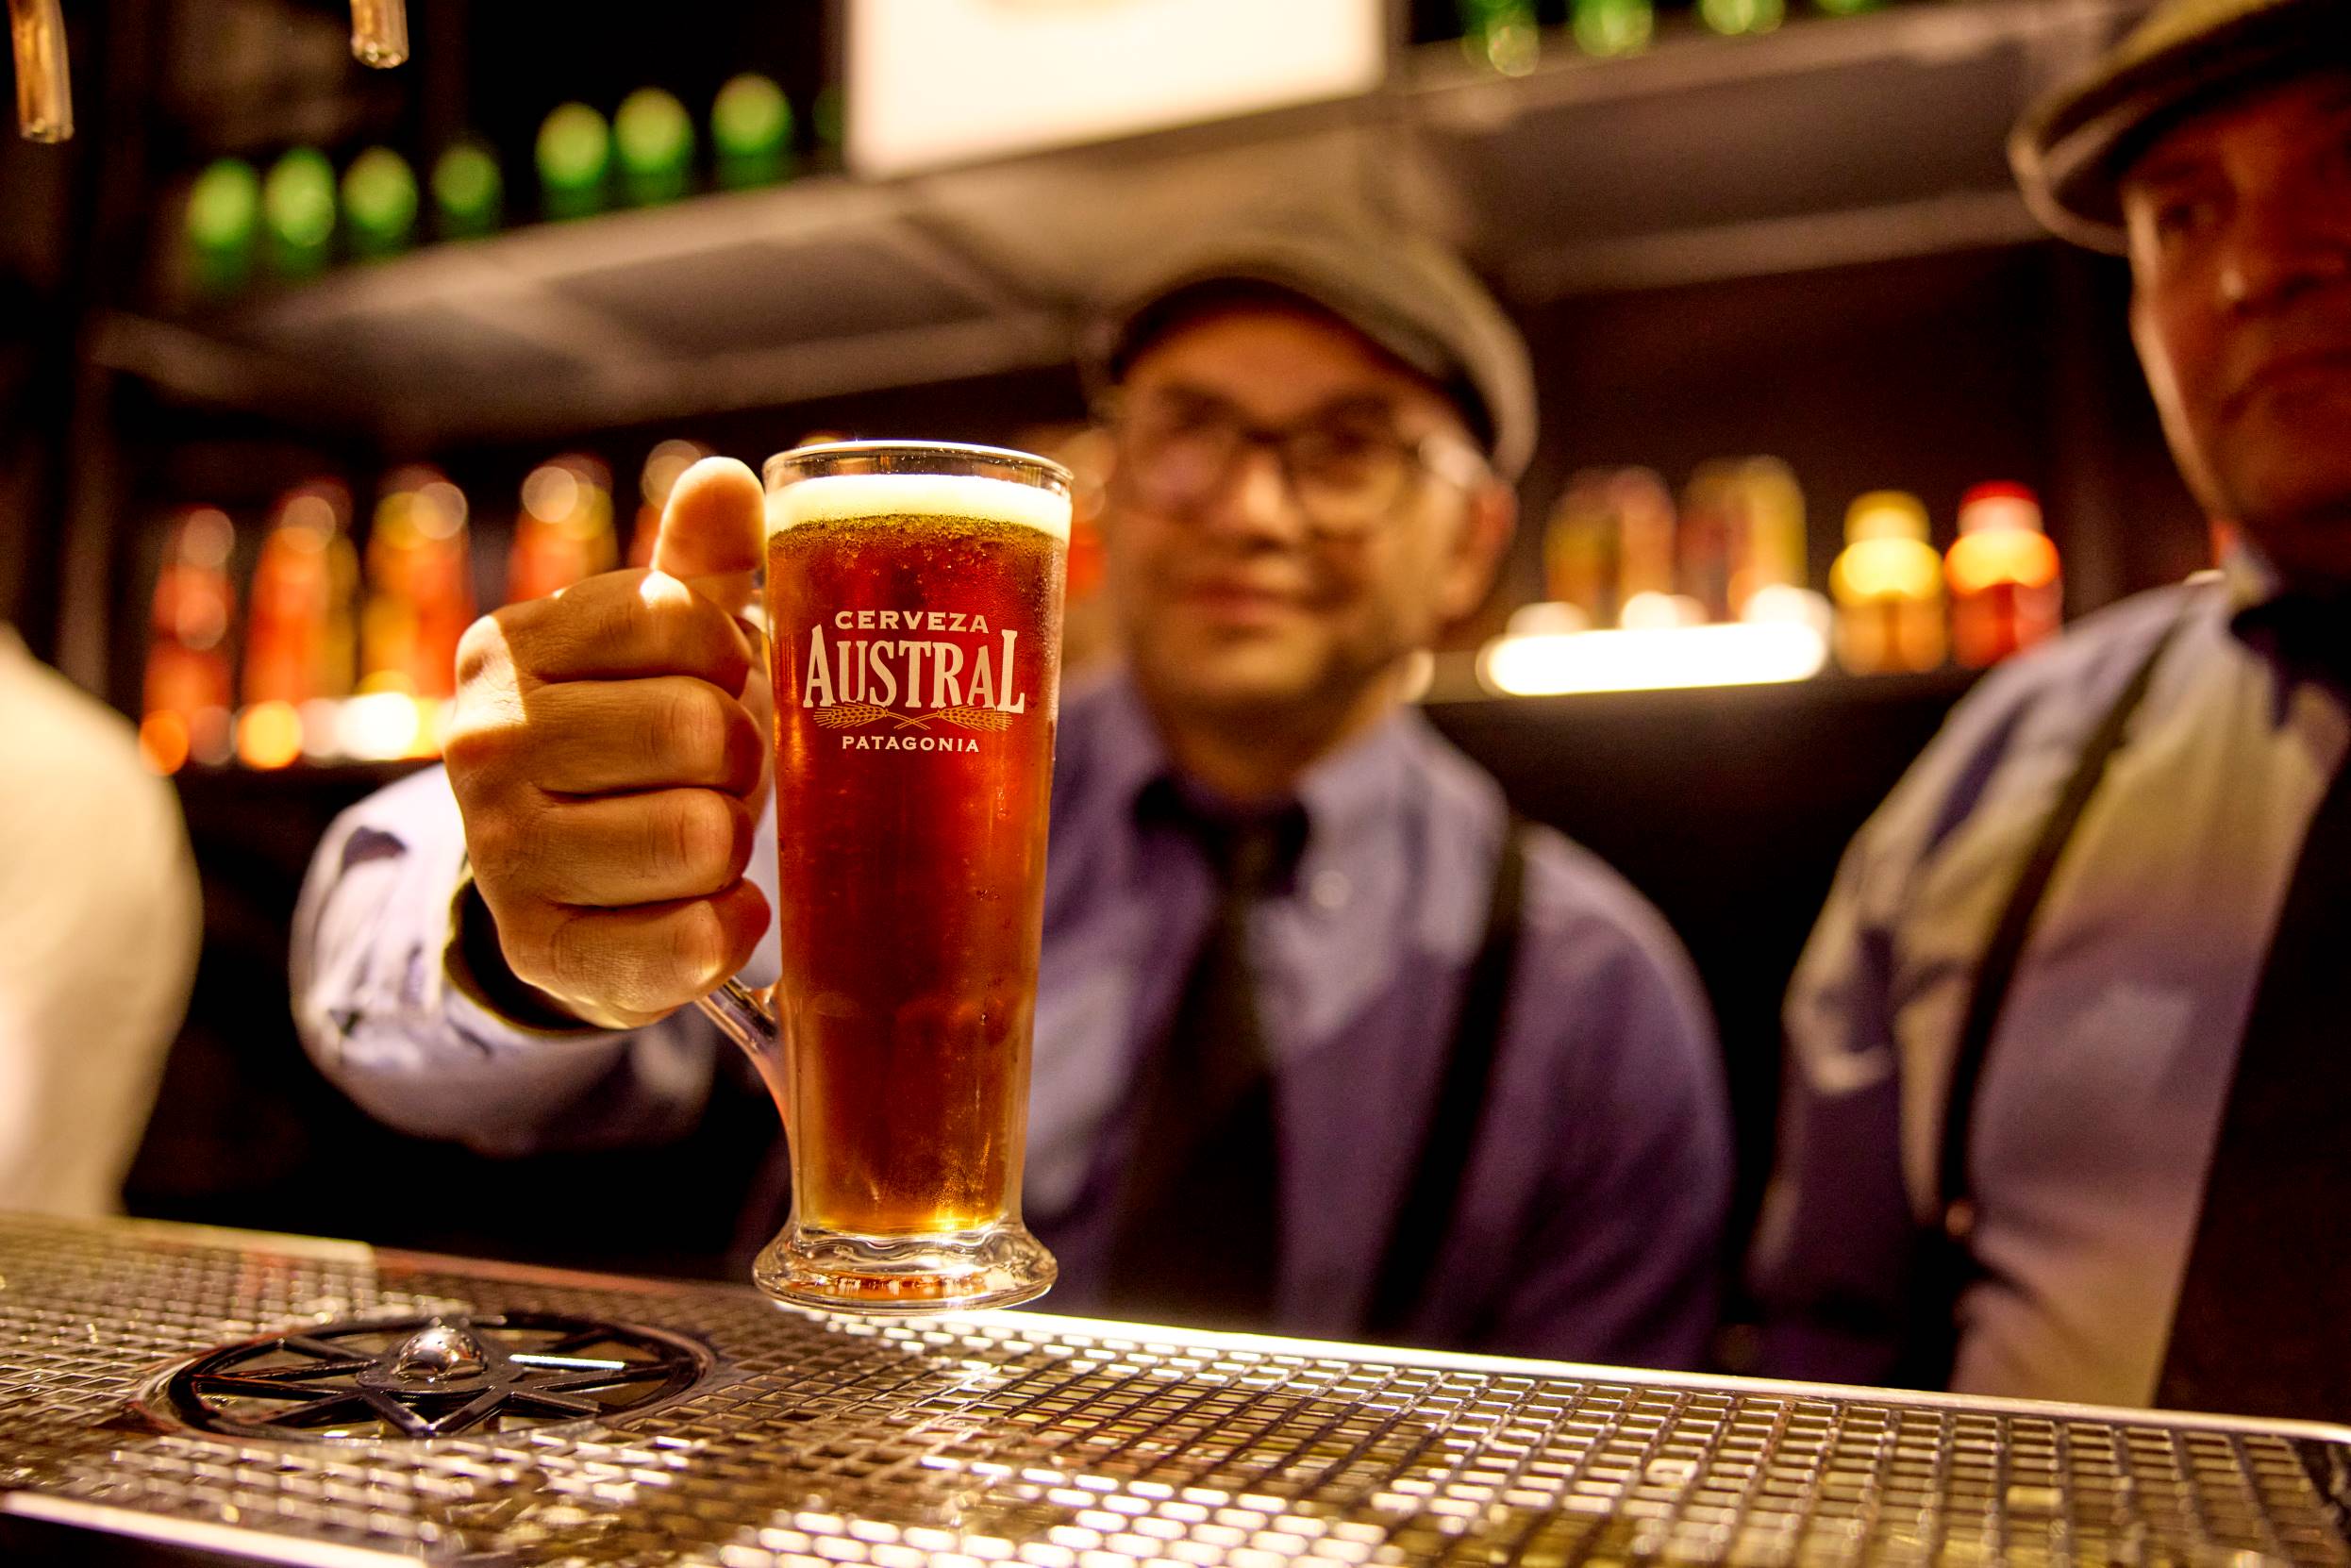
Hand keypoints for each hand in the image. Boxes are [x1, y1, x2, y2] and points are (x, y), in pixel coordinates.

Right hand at [444, 457, 773, 1029]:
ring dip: (732, 843)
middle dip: (739, 757)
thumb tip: (730, 478)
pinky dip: (727, 927)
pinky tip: (711, 908)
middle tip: (714, 774)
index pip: (680, 619)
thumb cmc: (640, 735)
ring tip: (701, 836)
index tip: (711, 683)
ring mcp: (503, 855)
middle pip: (697, 730)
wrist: (570, 884)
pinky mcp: (544, 954)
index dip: (731, 658)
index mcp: (512, 648)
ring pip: (700, 837)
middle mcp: (483, 743)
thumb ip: (698, 561)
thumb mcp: (662, 643)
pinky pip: (690, 942)